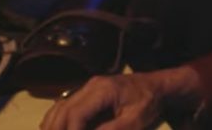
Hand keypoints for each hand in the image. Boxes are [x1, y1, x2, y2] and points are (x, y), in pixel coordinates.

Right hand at [39, 66, 200, 129]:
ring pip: (60, 107)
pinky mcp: (88, 93)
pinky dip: (57, 119)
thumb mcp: (135, 120)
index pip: (76, 114)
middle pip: (62, 110)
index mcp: (102, 90)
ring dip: (53, 126)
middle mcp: (91, 86)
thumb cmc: (150, 102)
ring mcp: (88, 87)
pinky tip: (53, 129)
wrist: (158, 86)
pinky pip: (65, 105)